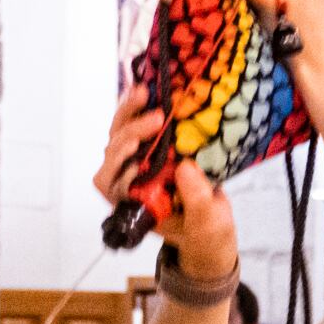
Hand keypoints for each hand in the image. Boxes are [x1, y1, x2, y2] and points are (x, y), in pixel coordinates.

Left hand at [94, 85, 238, 280]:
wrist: (212, 228)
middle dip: (130, 132)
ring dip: (129, 113)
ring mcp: (138, 163)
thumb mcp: (208, 223)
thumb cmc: (206, 231)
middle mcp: (129, 182)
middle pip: (113, 152)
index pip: (110, 180)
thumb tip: (185, 167)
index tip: (137, 145)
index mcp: (133, 204)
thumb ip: (197, 201)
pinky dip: (140, 108)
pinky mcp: (152, 149)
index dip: (117, 160)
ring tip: (146, 93)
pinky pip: (137, 125)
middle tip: (157, 117)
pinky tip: (150, 91)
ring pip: (121, 134)